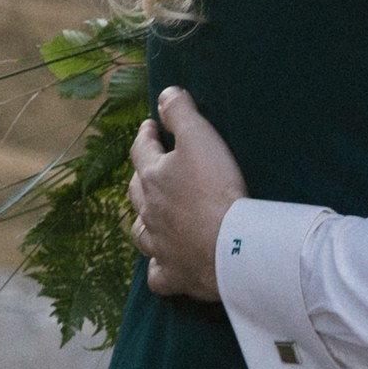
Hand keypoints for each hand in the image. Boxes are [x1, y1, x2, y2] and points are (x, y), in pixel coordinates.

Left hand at [129, 89, 246, 301]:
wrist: (230, 247)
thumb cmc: (216, 189)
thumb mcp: (201, 138)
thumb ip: (181, 112)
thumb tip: (165, 93)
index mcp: (153, 178)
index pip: (141, 150)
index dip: (146, 135)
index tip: (150, 126)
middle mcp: (149, 213)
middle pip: (137, 191)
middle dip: (142, 175)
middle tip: (151, 166)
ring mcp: (159, 246)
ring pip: (141, 231)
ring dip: (145, 220)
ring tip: (152, 213)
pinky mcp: (174, 275)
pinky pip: (158, 273)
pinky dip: (158, 265)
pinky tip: (163, 261)